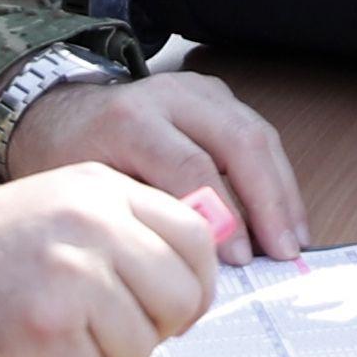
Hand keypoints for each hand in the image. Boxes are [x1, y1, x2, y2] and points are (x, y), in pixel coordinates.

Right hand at [0, 165, 225, 356]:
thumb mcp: (57, 209)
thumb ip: (121, 230)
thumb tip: (191, 281)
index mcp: (100, 186)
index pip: (195, 235)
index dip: (197, 284)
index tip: (179, 309)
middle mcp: (93, 220)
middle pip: (182, 294)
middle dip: (158, 329)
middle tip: (113, 334)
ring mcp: (71, 270)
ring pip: (141, 344)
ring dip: (104, 356)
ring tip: (55, 333)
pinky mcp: (45, 324)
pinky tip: (27, 350)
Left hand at [4, 65, 308, 260]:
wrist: (62, 114)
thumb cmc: (71, 160)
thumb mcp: (89, 194)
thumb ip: (140, 219)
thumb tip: (195, 265)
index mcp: (131, 120)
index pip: (192, 166)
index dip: (223, 215)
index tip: (241, 260)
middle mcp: (171, 96)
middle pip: (238, 141)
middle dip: (268, 202)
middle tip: (283, 251)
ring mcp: (199, 91)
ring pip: (257, 134)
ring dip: (282, 191)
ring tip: (295, 239)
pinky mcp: (217, 97)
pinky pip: (258, 133)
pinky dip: (276, 177)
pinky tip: (285, 216)